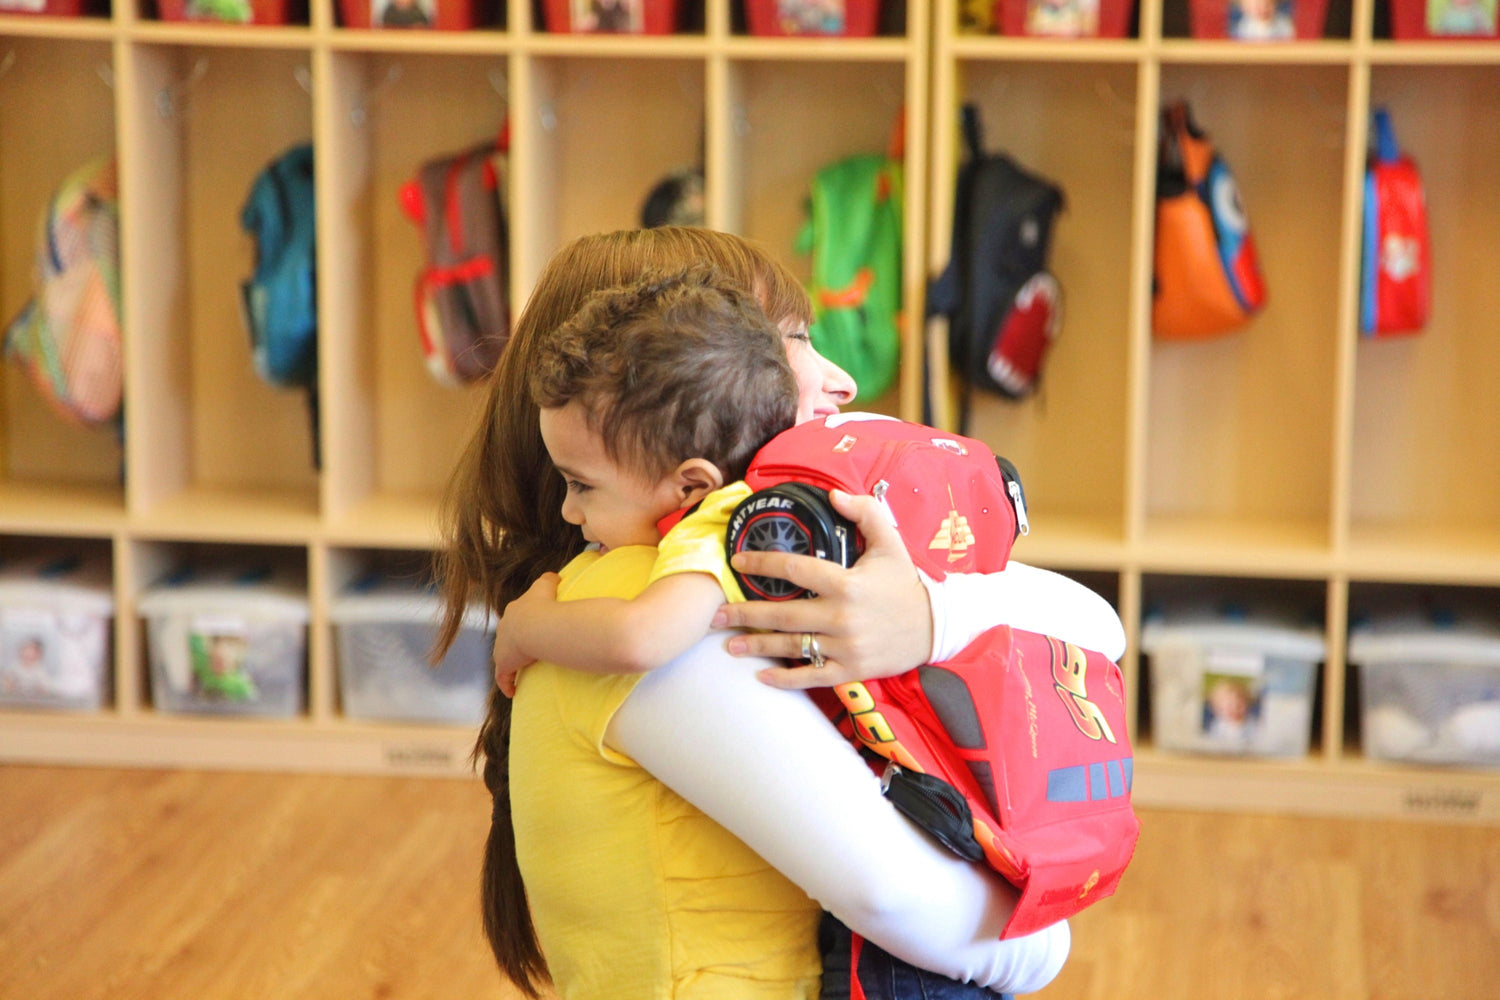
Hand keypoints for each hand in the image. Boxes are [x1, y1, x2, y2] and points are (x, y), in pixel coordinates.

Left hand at [491, 572, 559, 696]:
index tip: (531, 631)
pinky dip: (507, 684)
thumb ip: (550, 578)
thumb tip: (556, 576)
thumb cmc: (544, 605)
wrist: (535, 625)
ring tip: (520, 671)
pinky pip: (503, 677)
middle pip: (506, 637)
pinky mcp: (504, 663)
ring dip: (510, 663)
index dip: (523, 625)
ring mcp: (502, 647)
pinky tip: (513, 691)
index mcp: (514, 612)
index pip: (516, 619)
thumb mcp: (547, 585)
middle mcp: (504, 629)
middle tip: (525, 652)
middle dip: (512, 643)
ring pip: (503, 657)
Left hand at [712, 489, 932, 689]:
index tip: (737, 561)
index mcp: (846, 583)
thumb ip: (864, 512)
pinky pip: (812, 675)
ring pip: (792, 646)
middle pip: (782, 614)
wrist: (936, 627)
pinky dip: (786, 678)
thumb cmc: (906, 583)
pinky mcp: (850, 669)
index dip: (762, 562)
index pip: (795, 569)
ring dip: (756, 645)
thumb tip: (833, 494)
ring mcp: (845, 646)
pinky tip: (762, 676)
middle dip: (744, 613)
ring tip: (728, 644)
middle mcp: (841, 617)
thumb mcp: (890, 541)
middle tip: (715, 613)